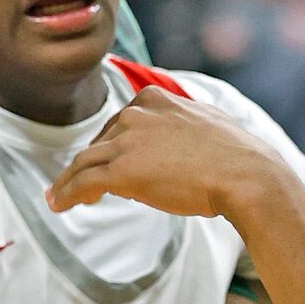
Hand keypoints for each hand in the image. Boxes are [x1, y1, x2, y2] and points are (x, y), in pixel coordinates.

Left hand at [47, 87, 290, 220]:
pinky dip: (66, 194)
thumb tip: (177, 141)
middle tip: (76, 184)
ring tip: (57, 197)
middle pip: (100, 142)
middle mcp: (136, 114)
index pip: (121, 122)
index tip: (104, 160)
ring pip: (84, 162)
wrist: (247, 175)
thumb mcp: (207, 124)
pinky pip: (83, 183)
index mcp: (156, 98)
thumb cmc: (237, 156)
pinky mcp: (121, 171)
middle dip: (87, 164)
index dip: (109, 145)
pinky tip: (59, 205)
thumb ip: (182, 126)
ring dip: (67, 181)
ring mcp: (127, 142)